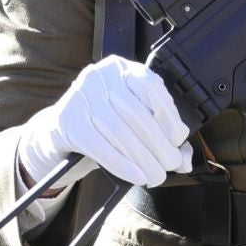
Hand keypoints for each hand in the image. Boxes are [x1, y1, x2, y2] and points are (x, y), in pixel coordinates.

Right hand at [18, 56, 191, 189]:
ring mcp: (80, 97)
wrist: (59, 131)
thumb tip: (187, 160)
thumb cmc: (104, 123)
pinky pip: (99, 146)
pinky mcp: (67, 122)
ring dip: (143, 158)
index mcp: (121, 69)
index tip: (179, 139)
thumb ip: (161, 134)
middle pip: (136, 112)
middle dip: (158, 143)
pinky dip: (122, 164)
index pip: (150, 86)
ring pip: (119, 131)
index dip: (168, 114)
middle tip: (171, 164)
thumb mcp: (132, 120)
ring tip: (156, 176)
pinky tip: (136, 176)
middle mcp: (100, 76)